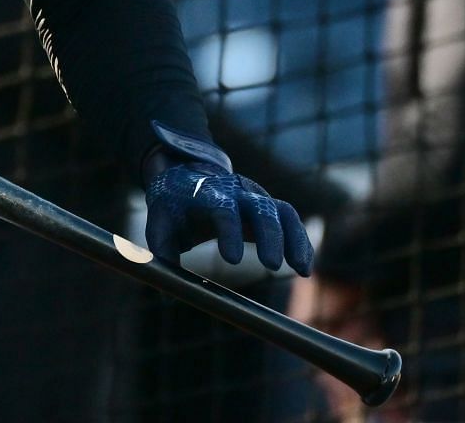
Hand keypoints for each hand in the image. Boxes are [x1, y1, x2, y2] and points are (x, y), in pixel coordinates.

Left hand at [141, 121, 313, 274]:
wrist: (187, 173)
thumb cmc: (172, 204)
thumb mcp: (159, 223)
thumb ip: (163, 253)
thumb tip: (166, 291)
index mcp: (208, 193)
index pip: (223, 209)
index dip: (229, 232)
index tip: (231, 259)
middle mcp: (237, 191)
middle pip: (261, 208)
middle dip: (269, 236)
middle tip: (272, 265)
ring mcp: (256, 196)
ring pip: (282, 212)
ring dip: (294, 239)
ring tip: (301, 270)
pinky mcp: (268, 206)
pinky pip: (290, 220)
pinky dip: (300, 242)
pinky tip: (305, 268)